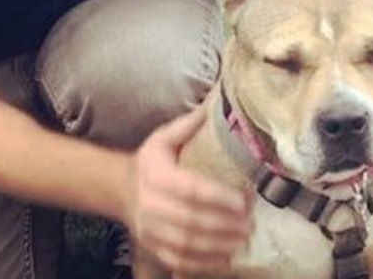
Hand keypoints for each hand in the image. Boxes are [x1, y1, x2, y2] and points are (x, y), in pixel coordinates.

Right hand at [124, 106, 251, 272]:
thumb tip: (213, 108)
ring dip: (217, 245)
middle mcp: (150, 205)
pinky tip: (226, 260)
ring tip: (243, 240)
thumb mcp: (162, 138)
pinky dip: (202, 263)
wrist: (121, 189)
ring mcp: (150, 230)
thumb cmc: (151, 162)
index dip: (218, 197)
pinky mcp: (152, 247)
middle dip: (224, 225)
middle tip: (251, 224)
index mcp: (156, 175)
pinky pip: (177, 260)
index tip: (244, 201)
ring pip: (185, 243)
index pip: (190, 189)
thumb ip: (187, 125)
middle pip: (190, 220)